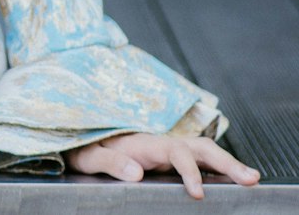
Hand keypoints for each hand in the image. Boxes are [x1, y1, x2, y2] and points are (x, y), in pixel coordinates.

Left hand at [63, 131, 260, 199]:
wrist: (83, 145)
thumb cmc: (86, 150)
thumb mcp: (90, 157)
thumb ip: (111, 163)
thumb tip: (136, 173)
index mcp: (144, 142)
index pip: (176, 151)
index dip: (190, 170)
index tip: (198, 193)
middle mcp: (160, 143)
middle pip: (199, 146)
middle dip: (226, 161)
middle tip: (251, 178)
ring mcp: (166, 152)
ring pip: (203, 152)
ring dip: (227, 164)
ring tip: (252, 179)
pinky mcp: (168, 162)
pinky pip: (198, 162)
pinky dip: (217, 170)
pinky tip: (231, 182)